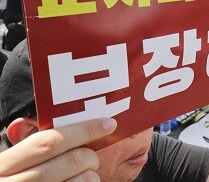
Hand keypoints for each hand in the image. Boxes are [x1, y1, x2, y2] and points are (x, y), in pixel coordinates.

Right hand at [0, 118, 116, 180]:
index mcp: (5, 165)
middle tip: (91, 157)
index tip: (108, 124)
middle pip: (72, 160)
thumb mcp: (9, 166)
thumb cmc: (8, 180)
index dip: (84, 130)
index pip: (50, 141)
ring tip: (83, 176)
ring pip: (82, 181)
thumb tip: (77, 131)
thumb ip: (32, 151)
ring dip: (91, 176)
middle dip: (90, 155)